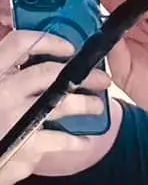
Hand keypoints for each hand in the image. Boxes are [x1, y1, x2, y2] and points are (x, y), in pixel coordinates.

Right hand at [0, 28, 112, 184]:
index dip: (47, 41)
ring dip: (85, 103)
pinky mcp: (28, 144)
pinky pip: (62, 139)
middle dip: (81, 75)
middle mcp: (3, 90)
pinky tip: (84, 141)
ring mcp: (16, 117)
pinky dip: (77, 141)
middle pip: (48, 73)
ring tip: (96, 105)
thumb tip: (35, 64)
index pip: (18, 43)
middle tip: (100, 79)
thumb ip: (9, 76)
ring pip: (60, 103)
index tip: (68, 48)